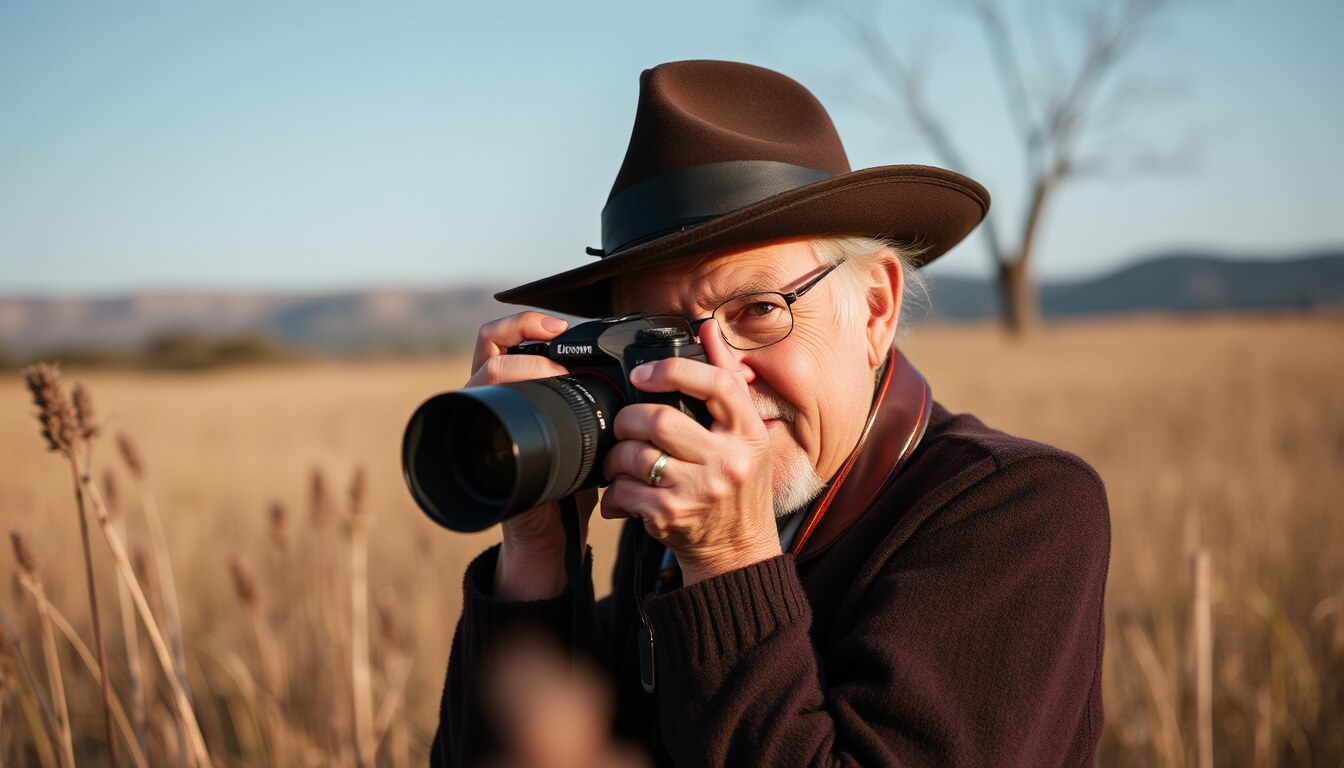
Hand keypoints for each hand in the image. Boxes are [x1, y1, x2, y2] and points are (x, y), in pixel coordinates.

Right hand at [469, 312, 595, 599]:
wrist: (553, 530)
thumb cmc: (572, 481)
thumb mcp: (588, 433)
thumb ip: (593, 403)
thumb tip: (632, 375)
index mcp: (518, 389)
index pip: (504, 337)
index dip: (527, 323)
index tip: (560, 328)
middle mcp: (494, 398)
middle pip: (492, 345)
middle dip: (529, 342)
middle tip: (563, 358)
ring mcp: (481, 417)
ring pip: (483, 367)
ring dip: (522, 364)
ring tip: (556, 377)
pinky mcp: (476, 438)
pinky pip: (477, 404)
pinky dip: (502, 393)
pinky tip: (536, 404)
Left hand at [600, 320, 780, 584]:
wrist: (738, 552)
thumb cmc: (738, 487)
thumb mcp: (745, 434)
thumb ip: (726, 380)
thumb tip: (709, 328)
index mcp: (748, 432)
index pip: (718, 385)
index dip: (674, 370)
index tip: (643, 373)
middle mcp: (729, 461)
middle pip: (661, 421)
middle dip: (629, 420)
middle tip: (625, 426)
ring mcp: (701, 490)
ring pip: (635, 456)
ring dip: (616, 457)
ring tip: (619, 462)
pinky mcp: (673, 516)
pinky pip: (624, 492)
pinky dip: (613, 492)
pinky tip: (621, 494)